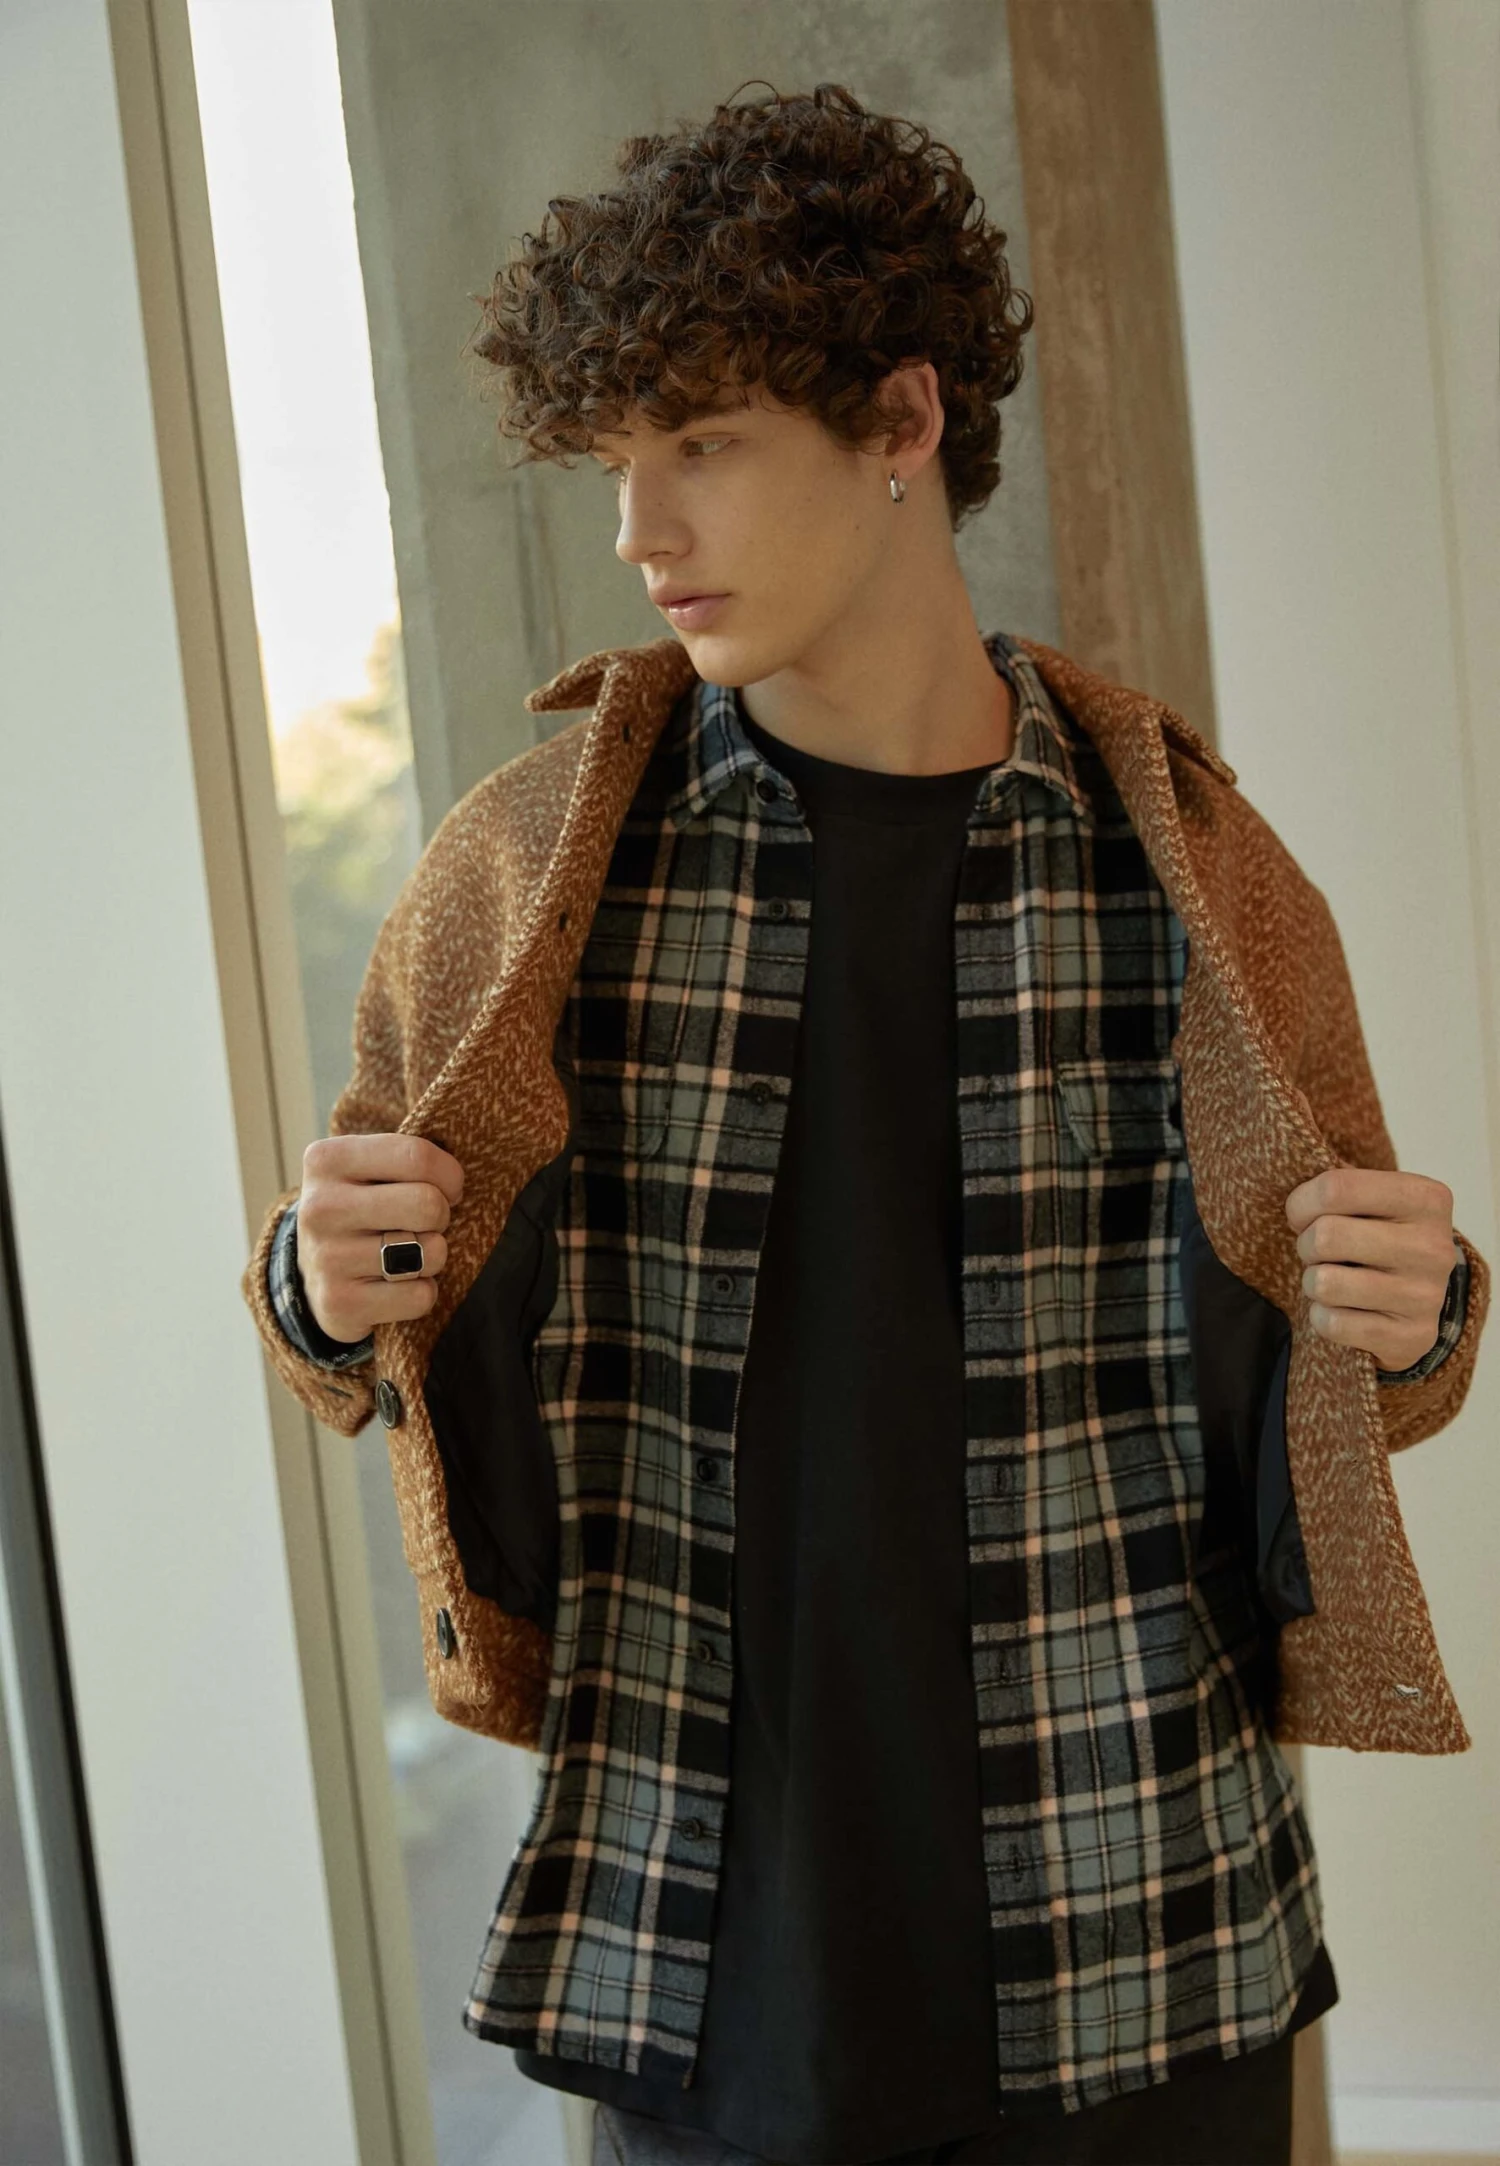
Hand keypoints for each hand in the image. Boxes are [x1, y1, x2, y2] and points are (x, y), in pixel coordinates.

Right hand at [296, 1132, 464, 1342]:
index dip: (450, 1175)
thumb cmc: (361, 1208)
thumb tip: (461, 1163)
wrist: (312, 1273)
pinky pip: (420, 1296)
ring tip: (408, 1253)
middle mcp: (320, 1207)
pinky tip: (396, 1285)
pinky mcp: (338, 1304)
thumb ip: (409, 1156)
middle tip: (426, 1223)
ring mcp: (327, 1258)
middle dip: (442, 1216)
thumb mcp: (368, 1168)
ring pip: (429, 1253)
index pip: (417, 1157)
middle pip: (427, 1204)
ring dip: (432, 1256)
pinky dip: (421, 1292)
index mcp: (328, 1160)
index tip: (448, 1188)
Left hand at [1284, 1166, 1457, 1369]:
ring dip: (1314, 1282)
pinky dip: (1324, 1317)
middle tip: (1320, 1251)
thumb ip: (1335, 1188)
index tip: (1304, 1215)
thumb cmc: (1381, 1235)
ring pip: (1325, 1283)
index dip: (1301, 1204)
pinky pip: (1333, 1324)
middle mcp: (1433, 1247)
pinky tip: (1343, 1309)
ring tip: (1332, 1278)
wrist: (1420, 1295)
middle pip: (1326, 1236)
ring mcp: (1425, 1296)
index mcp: (1425, 1199)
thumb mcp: (1371, 1199)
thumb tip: (1293, 1202)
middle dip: (1307, 1244)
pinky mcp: (1411, 1336)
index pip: (1335, 1188)